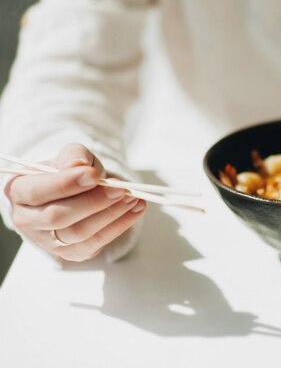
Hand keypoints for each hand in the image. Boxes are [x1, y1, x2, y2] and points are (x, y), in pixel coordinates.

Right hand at [4, 143, 145, 261]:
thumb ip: (73, 156)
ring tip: (133, 197)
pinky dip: (119, 226)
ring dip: (110, 215)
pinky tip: (135, 210)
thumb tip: (78, 165)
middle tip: (120, 189)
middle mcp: (27, 219)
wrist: (75, 191)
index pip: (36, 191)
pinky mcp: (71, 252)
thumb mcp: (70, 156)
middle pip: (58, 217)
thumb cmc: (68, 172)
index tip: (93, 175)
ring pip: (78, 233)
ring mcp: (48, 241)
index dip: (65, 184)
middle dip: (93, 202)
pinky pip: (95, 243)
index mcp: (18, 191)